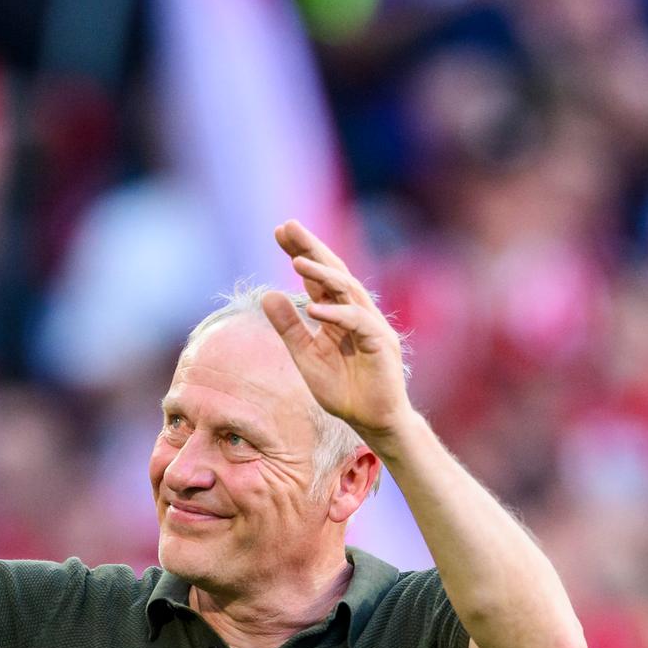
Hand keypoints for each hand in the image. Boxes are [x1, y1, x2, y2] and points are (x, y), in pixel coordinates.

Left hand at [261, 220, 415, 442]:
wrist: (372, 421)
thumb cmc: (343, 389)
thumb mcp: (305, 356)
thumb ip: (288, 327)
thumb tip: (267, 294)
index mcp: (337, 313)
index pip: (318, 276)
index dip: (301, 251)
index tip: (279, 231)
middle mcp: (356, 313)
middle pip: (334, 272)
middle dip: (312, 248)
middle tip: (288, 226)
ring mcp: (370, 326)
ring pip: (347, 291)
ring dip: (323, 275)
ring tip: (297, 260)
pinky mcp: (380, 344)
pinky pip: (358, 323)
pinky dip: (336, 314)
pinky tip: (314, 308)